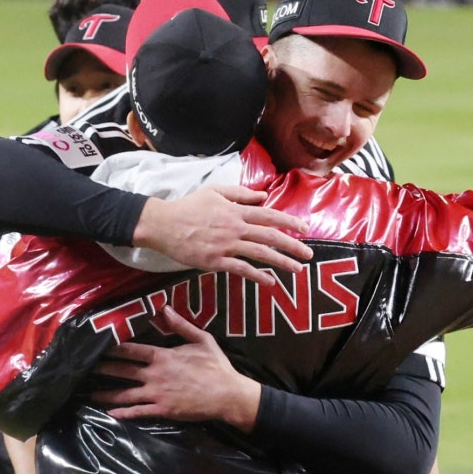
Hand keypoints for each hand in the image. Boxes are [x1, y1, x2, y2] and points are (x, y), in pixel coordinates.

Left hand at [93, 306, 261, 432]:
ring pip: (126, 394)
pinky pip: (138, 412)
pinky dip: (123, 413)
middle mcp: (155, 375)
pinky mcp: (162, 410)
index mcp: (163, 356)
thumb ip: (181, 325)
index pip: (132, 350)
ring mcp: (157, 394)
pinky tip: (111, 413)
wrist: (227, 395)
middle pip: (122, 371)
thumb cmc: (216, 366)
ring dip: (106, 394)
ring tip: (91, 394)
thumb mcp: (202, 340)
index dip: (113, 348)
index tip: (98, 345)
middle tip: (85, 368)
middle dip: (103, 369)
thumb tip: (165, 308)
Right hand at [132, 185, 312, 287]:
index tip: (304, 228)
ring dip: (281, 262)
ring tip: (297, 269)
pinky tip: (269, 281)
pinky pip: (241, 269)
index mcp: (236, 211)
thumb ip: (240, 194)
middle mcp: (235, 228)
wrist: (163, 224)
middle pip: (270, 236)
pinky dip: (257, 276)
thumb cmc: (188, 207)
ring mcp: (226, 246)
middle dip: (293, 246)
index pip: (269, 215)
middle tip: (308, 255)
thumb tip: (264, 197)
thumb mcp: (215, 192)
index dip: (289, 222)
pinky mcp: (215, 261)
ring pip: (260, 253)